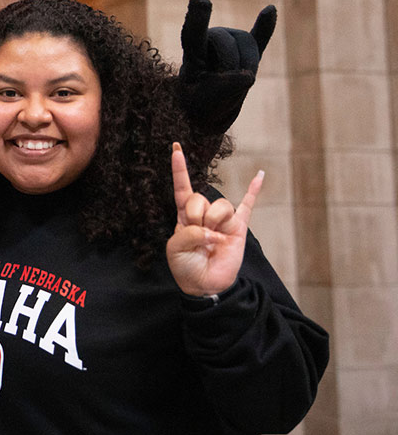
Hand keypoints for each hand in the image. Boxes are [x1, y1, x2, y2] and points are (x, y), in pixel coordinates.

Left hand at [166, 142, 262, 296]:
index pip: (182, 188)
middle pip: (200, 198)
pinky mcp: (238, 228)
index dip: (179, 169)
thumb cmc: (186, 266)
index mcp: (184, 216)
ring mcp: (222, 220)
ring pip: (220, 205)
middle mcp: (204, 214)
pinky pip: (248, 206)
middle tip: (197, 234)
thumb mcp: (175, 249)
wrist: (205, 285)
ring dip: (214, 221)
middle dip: (195, 215)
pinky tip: (260, 175)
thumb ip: (188, 233)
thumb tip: (211, 229)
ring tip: (212, 238)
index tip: (175, 148)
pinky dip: (254, 190)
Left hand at [177, 0, 277, 134]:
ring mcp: (231, 41)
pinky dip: (265, 26)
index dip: (197, 18)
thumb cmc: (199, 104)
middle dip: (231, 66)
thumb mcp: (202, 103)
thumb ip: (221, 90)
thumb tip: (247, 77)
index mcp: (193, 50)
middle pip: (228, 42)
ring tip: (236, 83)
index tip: (199, 1)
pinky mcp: (249, 48)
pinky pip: (260, 36)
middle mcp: (211, 38)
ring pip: (248, 45)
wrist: (211, 109)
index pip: (193, 32)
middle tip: (224, 88)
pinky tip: (270, 10)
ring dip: (248, 67)